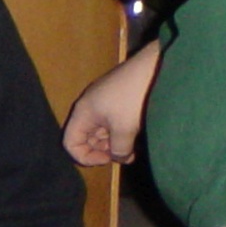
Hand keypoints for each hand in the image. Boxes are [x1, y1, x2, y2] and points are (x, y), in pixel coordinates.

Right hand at [62, 43, 159, 164]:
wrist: (155, 67)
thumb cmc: (134, 98)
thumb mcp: (124, 129)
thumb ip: (118, 150)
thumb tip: (119, 157)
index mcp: (83, 112)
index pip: (70, 143)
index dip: (85, 157)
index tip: (107, 159)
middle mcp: (89, 106)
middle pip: (86, 138)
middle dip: (104, 150)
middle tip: (126, 155)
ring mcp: (103, 101)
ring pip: (101, 130)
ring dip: (115, 142)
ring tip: (133, 149)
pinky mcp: (118, 98)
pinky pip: (112, 121)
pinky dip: (122, 131)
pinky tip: (136, 135)